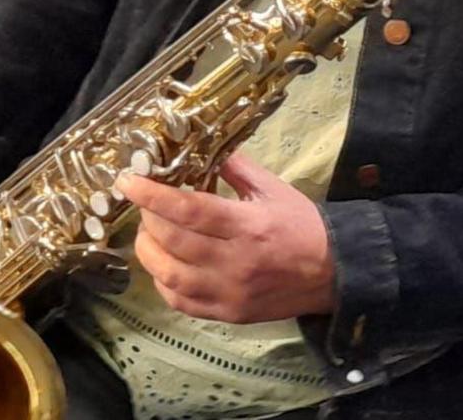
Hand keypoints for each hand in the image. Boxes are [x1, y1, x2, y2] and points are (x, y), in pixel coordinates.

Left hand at [119, 152, 335, 322]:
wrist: (334, 272)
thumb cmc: (302, 225)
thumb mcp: (274, 189)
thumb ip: (236, 168)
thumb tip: (202, 147)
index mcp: (248, 226)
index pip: (189, 211)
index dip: (153, 195)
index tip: (128, 181)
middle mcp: (235, 262)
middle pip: (174, 242)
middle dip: (149, 219)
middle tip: (145, 203)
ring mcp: (229, 293)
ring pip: (169, 276)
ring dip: (149, 252)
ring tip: (149, 233)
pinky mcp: (227, 314)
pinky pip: (181, 302)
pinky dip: (163, 282)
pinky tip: (165, 264)